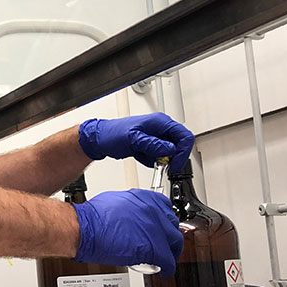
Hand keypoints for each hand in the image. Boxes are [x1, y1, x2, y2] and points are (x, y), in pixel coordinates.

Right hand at [72, 189, 183, 276]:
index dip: (165, 220)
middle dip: (170, 236)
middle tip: (166, 244)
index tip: (163, 226)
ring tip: (166, 259)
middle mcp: (152, 210)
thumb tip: (131, 215)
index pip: (165, 207)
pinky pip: (168, 260)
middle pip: (172, 225)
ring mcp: (154, 228)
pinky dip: (168, 267)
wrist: (85, 229)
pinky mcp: (153, 247)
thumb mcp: (115, 202)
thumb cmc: (93, 218)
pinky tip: (165, 271)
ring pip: (174, 242)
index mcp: (143, 198)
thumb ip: (130, 207)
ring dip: (171, 252)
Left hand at [78, 113, 194, 173]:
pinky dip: (153, 160)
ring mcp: (157, 136)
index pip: (184, 136)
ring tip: (145, 157)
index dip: (183, 152)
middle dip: (172, 157)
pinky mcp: (152, 144)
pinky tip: (141, 156)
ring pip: (171, 152)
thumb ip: (153, 144)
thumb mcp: (133, 140)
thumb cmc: (113, 134)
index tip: (175, 164)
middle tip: (163, 165)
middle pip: (180, 145)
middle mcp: (161, 128)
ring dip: (161, 159)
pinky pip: (160, 155)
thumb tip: (170, 150)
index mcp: (160, 122)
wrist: (101, 138)